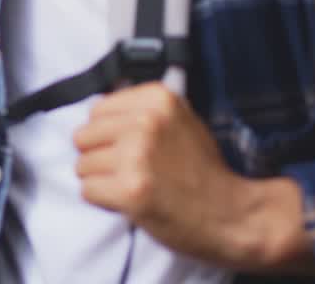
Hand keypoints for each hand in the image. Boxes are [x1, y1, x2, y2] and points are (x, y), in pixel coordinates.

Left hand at [74, 83, 313, 271]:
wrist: (233, 214)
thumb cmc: (203, 171)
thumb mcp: (180, 121)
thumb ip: (139, 111)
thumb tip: (94, 114)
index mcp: (157, 99)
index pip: (96, 110)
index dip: (108, 134)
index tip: (132, 148)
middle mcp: (145, 122)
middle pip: (83, 137)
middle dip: (100, 157)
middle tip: (132, 171)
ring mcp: (137, 156)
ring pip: (82, 165)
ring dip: (102, 180)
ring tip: (135, 185)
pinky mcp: (130, 190)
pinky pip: (87, 191)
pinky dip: (104, 200)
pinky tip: (131, 201)